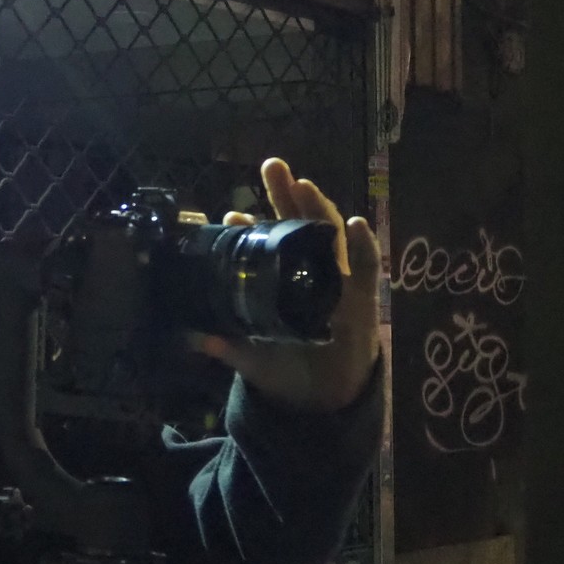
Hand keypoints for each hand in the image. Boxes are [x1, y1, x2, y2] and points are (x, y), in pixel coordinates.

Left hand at [194, 158, 380, 411]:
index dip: (250, 229)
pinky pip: (367, 267)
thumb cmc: (287, 367)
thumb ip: (229, 346)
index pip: (265, 246)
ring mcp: (337, 280)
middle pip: (297, 224)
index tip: (231, 216)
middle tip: (272, 166)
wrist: (323, 397)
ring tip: (304, 186)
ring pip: (329, 236)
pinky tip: (357, 225)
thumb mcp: (253, 357)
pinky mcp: (364, 297)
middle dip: (285, 194)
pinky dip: (364, 246)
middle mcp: (308, 271)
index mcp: (280, 280)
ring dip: (319, 209)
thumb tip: (197, 338)